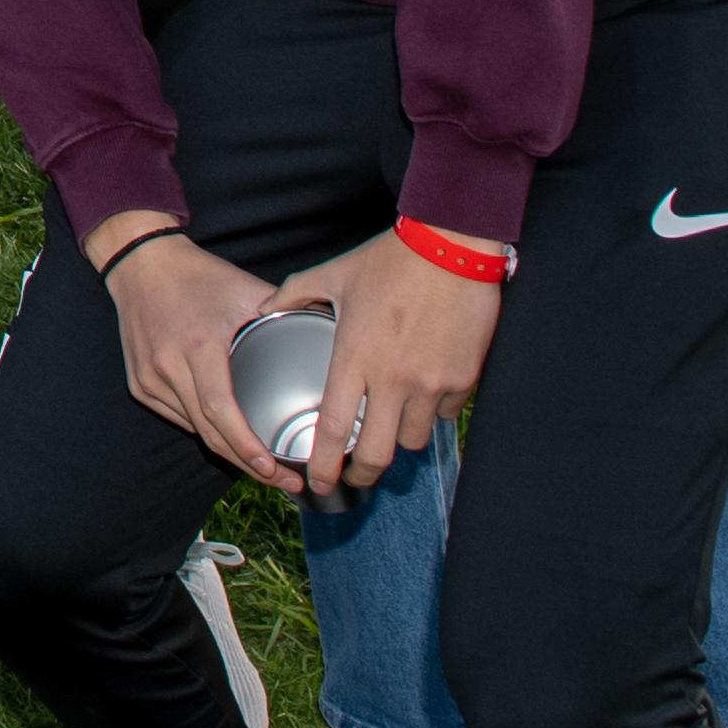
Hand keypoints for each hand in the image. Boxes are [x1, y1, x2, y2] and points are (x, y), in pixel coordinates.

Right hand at [88, 209, 295, 492]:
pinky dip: (204, 429)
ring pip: (193, 430)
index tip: (273, 467)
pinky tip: (227, 433)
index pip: (220, 410)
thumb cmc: (197, 276)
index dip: (246, 446)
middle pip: (209, 432)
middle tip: (284, 480)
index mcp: (198, 345)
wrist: (140, 264)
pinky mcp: (139, 384)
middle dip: (248, 463)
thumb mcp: (245, 289)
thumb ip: (285, 312)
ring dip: (228, 450)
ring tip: (263, 463)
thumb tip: (330, 332)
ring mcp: (149, 378)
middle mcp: (169, 366)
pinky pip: (178, 417)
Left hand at [273, 229, 501, 503]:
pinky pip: (444, 413)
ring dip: (398, 438)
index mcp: (354, 357)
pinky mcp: (462, 378)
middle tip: (356, 473)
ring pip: (413, 439)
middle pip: (377, 455)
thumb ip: (294, 294)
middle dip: (363, 473)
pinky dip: (432, 411)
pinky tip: (422, 393)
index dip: (323, 465)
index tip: (318, 483)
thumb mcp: (334, 273)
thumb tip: (265, 307)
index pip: (332, 429)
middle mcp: (392, 379)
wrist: (452, 244)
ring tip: (388, 424)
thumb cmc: (390, 259)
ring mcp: (430, 382)